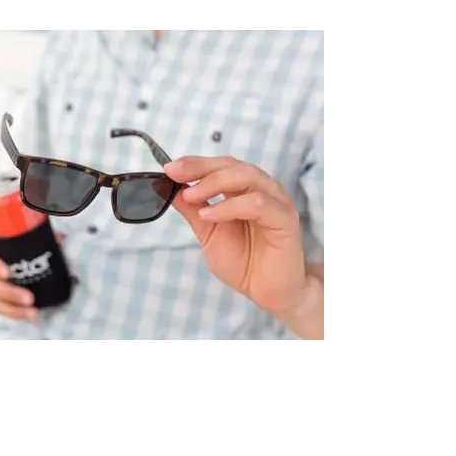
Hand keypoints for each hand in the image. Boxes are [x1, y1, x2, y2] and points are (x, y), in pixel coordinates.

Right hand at [0, 244, 38, 322]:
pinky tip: (32, 315)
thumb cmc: (24, 246)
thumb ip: (43, 237)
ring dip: (14, 309)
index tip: (7, 273)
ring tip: (33, 312)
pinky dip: (18, 314)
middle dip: (11, 293)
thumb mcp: (32, 238)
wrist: (28, 260)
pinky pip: (4, 310)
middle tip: (30, 298)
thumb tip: (60, 238)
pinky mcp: (1, 301)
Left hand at [164, 155, 312, 321]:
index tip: (169, 169)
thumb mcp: (208, 233)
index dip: (195, 163)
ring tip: (191, 196)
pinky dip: (230, 206)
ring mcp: (276, 202)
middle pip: (232, 165)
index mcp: (244, 190)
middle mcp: (262, 190)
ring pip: (248, 176)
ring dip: (214, 183)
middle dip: (201, 167)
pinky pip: (258, 203)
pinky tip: (209, 216)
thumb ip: (193, 210)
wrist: (267, 292)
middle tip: (176, 173)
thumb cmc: (243, 262)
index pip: (220, 165)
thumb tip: (171, 189)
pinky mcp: (286, 219)